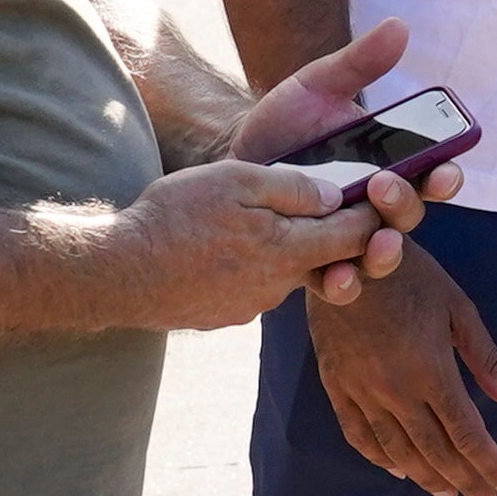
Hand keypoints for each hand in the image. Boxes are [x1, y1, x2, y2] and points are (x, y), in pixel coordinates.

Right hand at [106, 156, 385, 333]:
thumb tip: (334, 194)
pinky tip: (221, 247)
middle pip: (322, 257)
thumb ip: (291, 187)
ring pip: (284, 271)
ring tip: (249, 219)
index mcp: (288, 251)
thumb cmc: (174, 218)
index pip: (354, 238)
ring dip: (281, 247)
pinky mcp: (226, 314)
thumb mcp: (235, 181)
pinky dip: (249, 265)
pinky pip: (252, 285)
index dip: (371, 215)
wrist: (118, 273)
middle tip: (316, 202)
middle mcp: (278, 287)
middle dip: (327, 232)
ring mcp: (251, 306)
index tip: (378, 194)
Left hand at [224, 21, 436, 297]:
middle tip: (384, 188)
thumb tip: (398, 27)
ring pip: (380, 255)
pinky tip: (336, 277)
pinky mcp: (315, 259)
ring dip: (385, 254)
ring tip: (376, 245)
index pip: (431, 175)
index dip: (446, 177)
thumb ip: (358, 64)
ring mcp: (347, 236)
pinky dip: (342, 283)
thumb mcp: (317, 86)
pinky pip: (338, 281)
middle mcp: (375, 206)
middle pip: (408, 216)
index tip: (446, 171)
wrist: (234, 154)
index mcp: (389, 165)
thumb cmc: (285, 120)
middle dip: (405, 207)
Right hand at [305, 248, 496, 495]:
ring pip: (398, 450)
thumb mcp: (458, 308)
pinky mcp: (336, 384)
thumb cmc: (410, 273)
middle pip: (437, 451)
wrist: (344, 252)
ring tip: (447, 495)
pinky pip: (358, 433)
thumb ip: (486, 361)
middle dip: (467, 481)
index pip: (468, 435)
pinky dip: (380, 458)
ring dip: (427, 477)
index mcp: (432, 370)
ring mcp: (362, 390)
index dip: (491, 467)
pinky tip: (398, 469)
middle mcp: (396, 389)